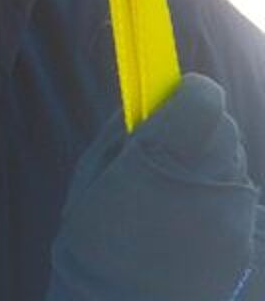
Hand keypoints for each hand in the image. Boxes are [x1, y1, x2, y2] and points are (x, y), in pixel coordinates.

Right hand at [47, 73, 264, 299]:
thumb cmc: (94, 244)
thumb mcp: (90, 176)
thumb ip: (123, 131)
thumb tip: (145, 100)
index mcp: (162, 157)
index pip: (204, 96)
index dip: (186, 92)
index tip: (167, 102)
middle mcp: (209, 182)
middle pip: (222, 127)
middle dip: (195, 131)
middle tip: (162, 154)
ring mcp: (235, 218)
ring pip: (233, 163)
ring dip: (208, 166)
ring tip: (171, 197)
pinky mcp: (247, 245)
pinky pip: (239, 200)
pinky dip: (218, 201)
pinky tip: (187, 225)